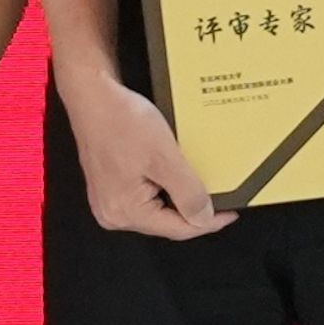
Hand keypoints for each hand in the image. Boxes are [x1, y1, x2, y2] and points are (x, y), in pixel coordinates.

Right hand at [65, 74, 230, 239]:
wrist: (93, 95)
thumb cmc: (120, 121)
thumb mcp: (164, 158)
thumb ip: (188, 194)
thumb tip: (204, 218)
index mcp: (125, 212)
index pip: (178, 229)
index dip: (208, 222)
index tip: (230, 212)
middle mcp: (113, 213)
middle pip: (166, 222)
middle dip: (193, 210)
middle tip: (219, 196)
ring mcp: (109, 201)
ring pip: (157, 210)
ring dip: (179, 197)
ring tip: (199, 182)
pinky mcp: (110, 187)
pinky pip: (145, 197)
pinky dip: (164, 188)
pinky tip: (175, 174)